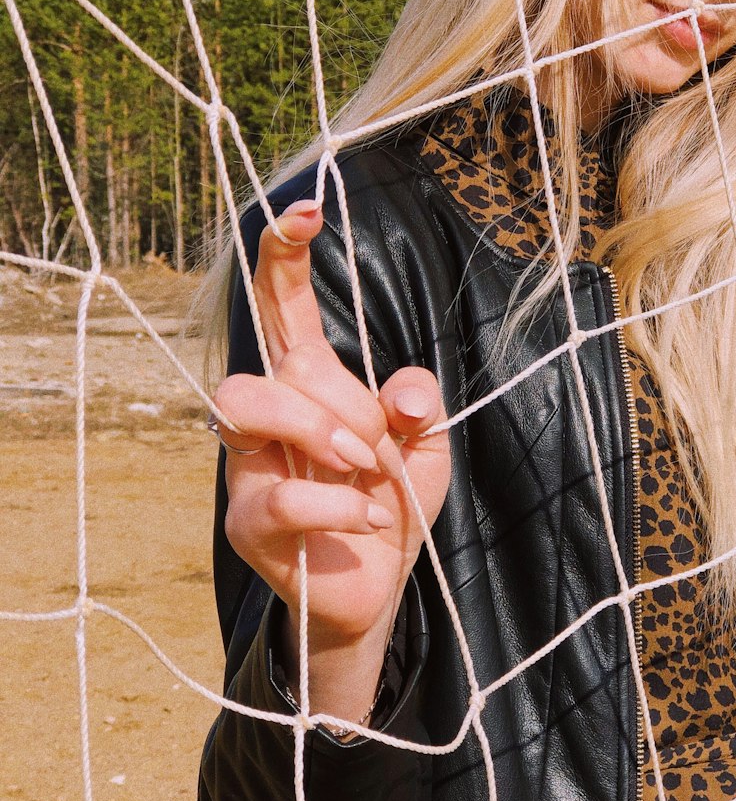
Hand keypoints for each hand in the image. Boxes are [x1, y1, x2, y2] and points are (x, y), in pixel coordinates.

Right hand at [213, 198, 450, 718]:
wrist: (377, 588)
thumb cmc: (392, 502)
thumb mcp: (427, 445)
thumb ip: (419, 404)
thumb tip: (403, 395)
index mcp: (313, 384)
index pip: (283, 309)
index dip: (283, 257)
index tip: (303, 212)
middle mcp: (269, 416)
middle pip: (266, 364)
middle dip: (329, 399)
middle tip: (375, 448)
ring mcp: (248, 467)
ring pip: (242, 404)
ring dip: (318, 433)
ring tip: (364, 471)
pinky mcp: (247, 524)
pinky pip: (276, 496)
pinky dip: (337, 508)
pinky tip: (368, 522)